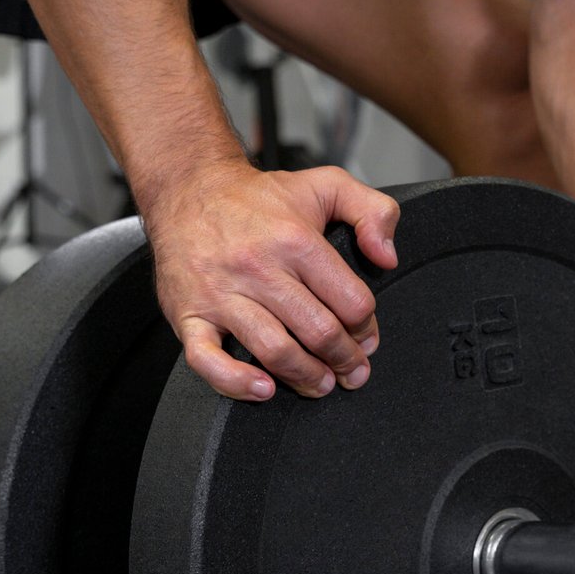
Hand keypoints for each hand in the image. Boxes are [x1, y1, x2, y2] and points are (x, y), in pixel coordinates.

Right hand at [147, 162, 399, 400]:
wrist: (187, 189)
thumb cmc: (256, 198)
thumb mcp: (326, 184)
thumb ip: (373, 211)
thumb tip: (387, 258)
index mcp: (295, 240)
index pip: (350, 301)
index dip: (366, 328)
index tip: (366, 339)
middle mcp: (257, 268)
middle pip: (318, 332)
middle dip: (345, 360)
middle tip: (352, 371)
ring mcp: (220, 295)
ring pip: (275, 351)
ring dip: (307, 377)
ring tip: (321, 384)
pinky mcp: (187, 315)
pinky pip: (208, 361)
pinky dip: (237, 383)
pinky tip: (263, 389)